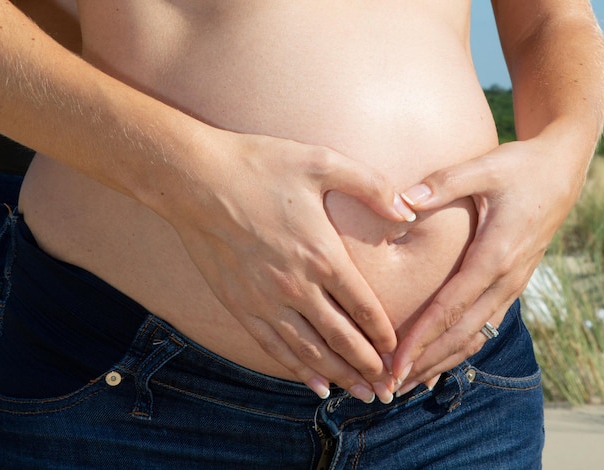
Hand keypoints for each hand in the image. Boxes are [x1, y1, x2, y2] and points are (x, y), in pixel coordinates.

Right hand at [164, 130, 414, 401]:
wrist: (195, 180)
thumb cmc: (259, 167)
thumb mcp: (321, 163)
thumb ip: (371, 186)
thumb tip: (408, 212)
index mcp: (321, 254)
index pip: (363, 306)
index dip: (383, 333)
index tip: (397, 350)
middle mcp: (296, 286)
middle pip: (341, 337)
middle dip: (368, 365)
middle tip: (386, 387)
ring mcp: (264, 300)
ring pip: (310, 351)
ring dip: (338, 375)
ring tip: (360, 394)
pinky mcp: (238, 305)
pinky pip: (274, 347)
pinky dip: (297, 369)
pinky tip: (314, 385)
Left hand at [392, 138, 583, 392]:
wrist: (562, 170)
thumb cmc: (521, 167)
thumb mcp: (484, 168)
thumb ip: (443, 184)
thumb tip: (402, 202)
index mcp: (496, 256)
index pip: (451, 307)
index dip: (421, 338)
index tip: (395, 362)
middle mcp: (505, 279)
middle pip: (462, 333)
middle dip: (426, 362)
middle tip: (391, 386)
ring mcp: (511, 285)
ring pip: (474, 335)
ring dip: (442, 360)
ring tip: (409, 383)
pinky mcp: (511, 283)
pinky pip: (484, 324)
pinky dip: (461, 347)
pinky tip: (440, 361)